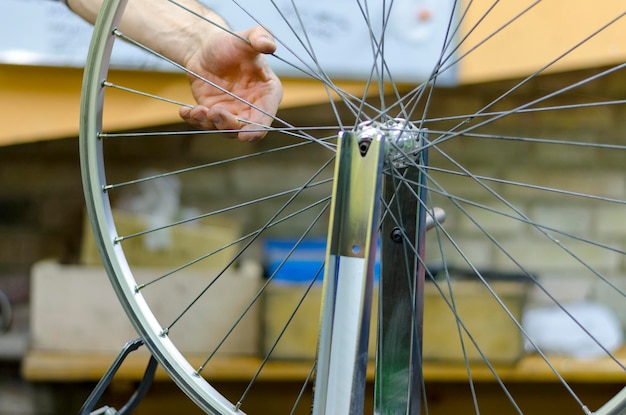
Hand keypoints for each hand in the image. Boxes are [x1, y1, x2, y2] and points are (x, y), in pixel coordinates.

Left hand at [179, 26, 282, 141]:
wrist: (206, 47)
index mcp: (267, 93)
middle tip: (213, 112)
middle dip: (228, 125)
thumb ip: (260, 37)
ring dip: (210, 123)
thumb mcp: (245, 37)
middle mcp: (252, 108)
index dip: (257, 129)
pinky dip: (194, 121)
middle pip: (244, 128)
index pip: (266, 117)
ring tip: (198, 110)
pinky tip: (185, 111)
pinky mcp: (213, 113)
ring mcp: (233, 113)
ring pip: (223, 129)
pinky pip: (204, 124)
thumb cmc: (230, 43)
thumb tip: (270, 45)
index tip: (244, 135)